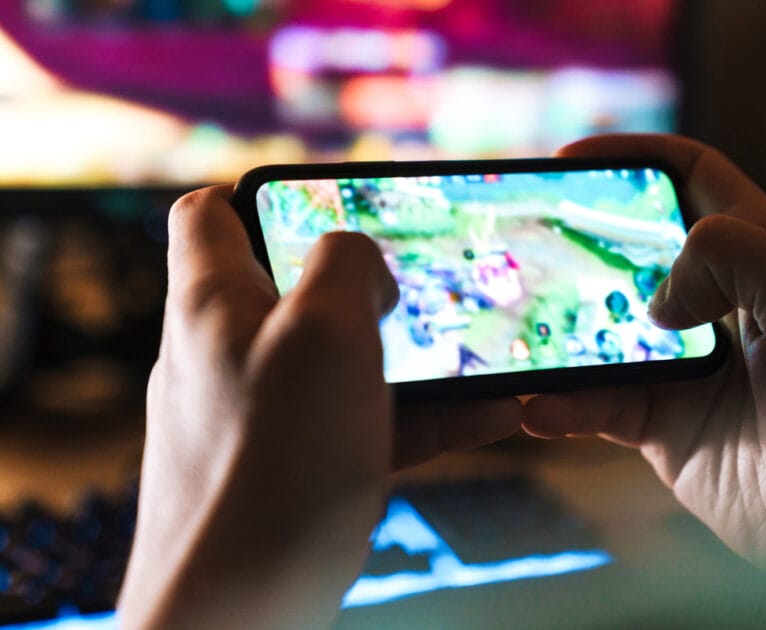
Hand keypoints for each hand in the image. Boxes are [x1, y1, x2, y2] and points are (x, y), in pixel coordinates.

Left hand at [119, 186, 519, 627]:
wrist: (241, 609)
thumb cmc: (273, 463)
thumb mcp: (322, 331)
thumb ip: (345, 264)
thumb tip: (361, 261)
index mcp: (213, 302)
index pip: (209, 213)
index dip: (269, 194)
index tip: (334, 204)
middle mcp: (225, 353)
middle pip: (296, 290)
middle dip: (369, 286)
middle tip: (428, 287)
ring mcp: (259, 415)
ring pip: (342, 363)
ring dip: (414, 355)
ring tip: (484, 355)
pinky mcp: (292, 469)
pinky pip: (363, 424)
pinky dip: (421, 416)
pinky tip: (490, 416)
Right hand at [523, 135, 765, 562]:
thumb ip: (735, 250)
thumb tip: (657, 300)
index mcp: (764, 253)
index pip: (692, 176)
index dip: (633, 157)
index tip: (567, 160)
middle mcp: (720, 303)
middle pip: (632, 251)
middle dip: (577, 241)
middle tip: (523, 240)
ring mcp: (686, 366)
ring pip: (602, 331)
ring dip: (556, 331)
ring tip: (512, 330)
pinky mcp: (665, 427)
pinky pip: (597, 406)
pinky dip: (564, 406)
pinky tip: (537, 408)